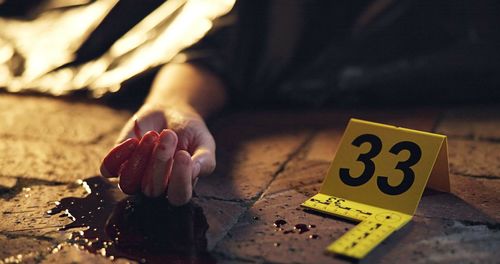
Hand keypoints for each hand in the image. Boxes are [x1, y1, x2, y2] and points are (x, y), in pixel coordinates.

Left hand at [100, 103, 215, 205]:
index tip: (183, 155)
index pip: (178, 197)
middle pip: (153, 190)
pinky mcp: (118, 163)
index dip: (180, 180)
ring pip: (129, 183)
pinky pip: (109, 169)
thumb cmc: (190, 132)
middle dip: (161, 161)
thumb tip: (193, 171)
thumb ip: (204, 161)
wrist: (171, 112)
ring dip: (140, 158)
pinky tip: (134, 140)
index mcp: (180, 187)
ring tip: (153, 135)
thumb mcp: (205, 144)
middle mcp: (157, 187)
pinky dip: (118, 155)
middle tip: (169, 136)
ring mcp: (135, 177)